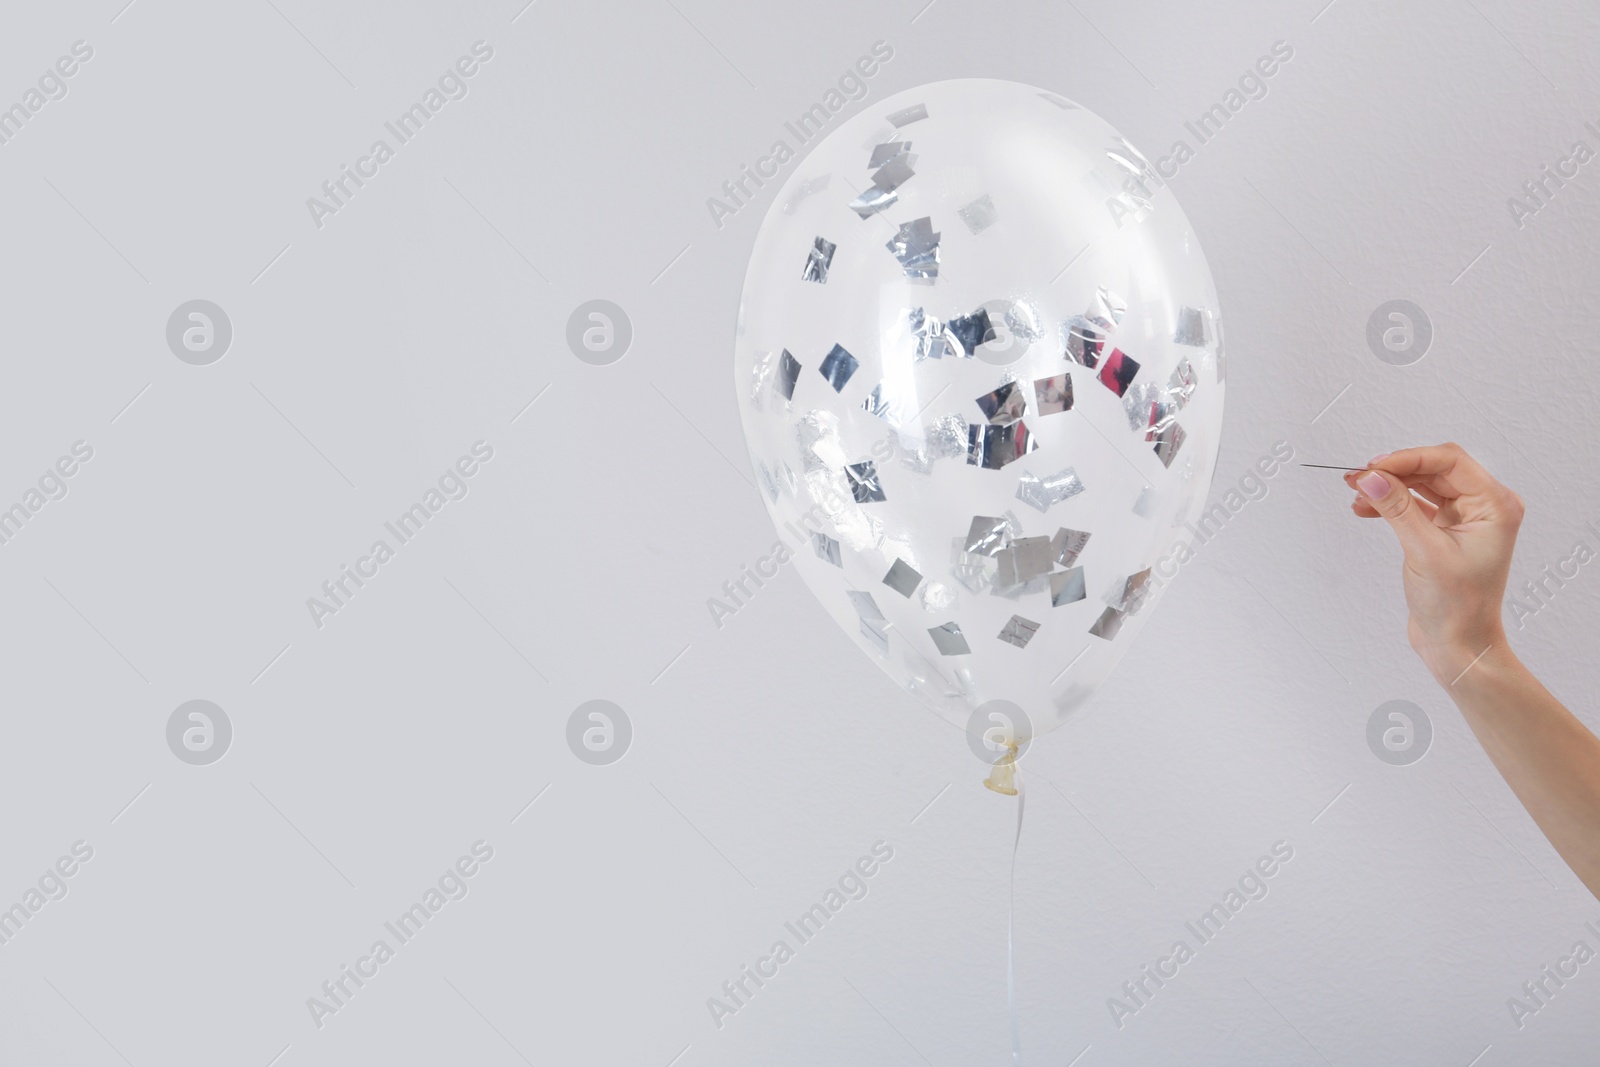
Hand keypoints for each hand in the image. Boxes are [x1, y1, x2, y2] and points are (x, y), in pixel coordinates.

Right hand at [1344, 443, 1523, 684]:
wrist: (1458, 645)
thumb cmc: (1457, 607)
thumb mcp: (1424, 552)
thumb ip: (1396, 509)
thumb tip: (1371, 477)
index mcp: (1495, 506)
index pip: (1449, 460)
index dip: (1408, 458)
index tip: (1373, 468)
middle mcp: (1485, 507)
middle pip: (1434, 468)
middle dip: (1394, 471)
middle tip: (1358, 479)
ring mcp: (1466, 518)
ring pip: (1423, 484)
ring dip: (1389, 487)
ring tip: (1357, 493)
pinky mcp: (1446, 530)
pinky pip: (1416, 504)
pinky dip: (1392, 504)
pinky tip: (1367, 509)